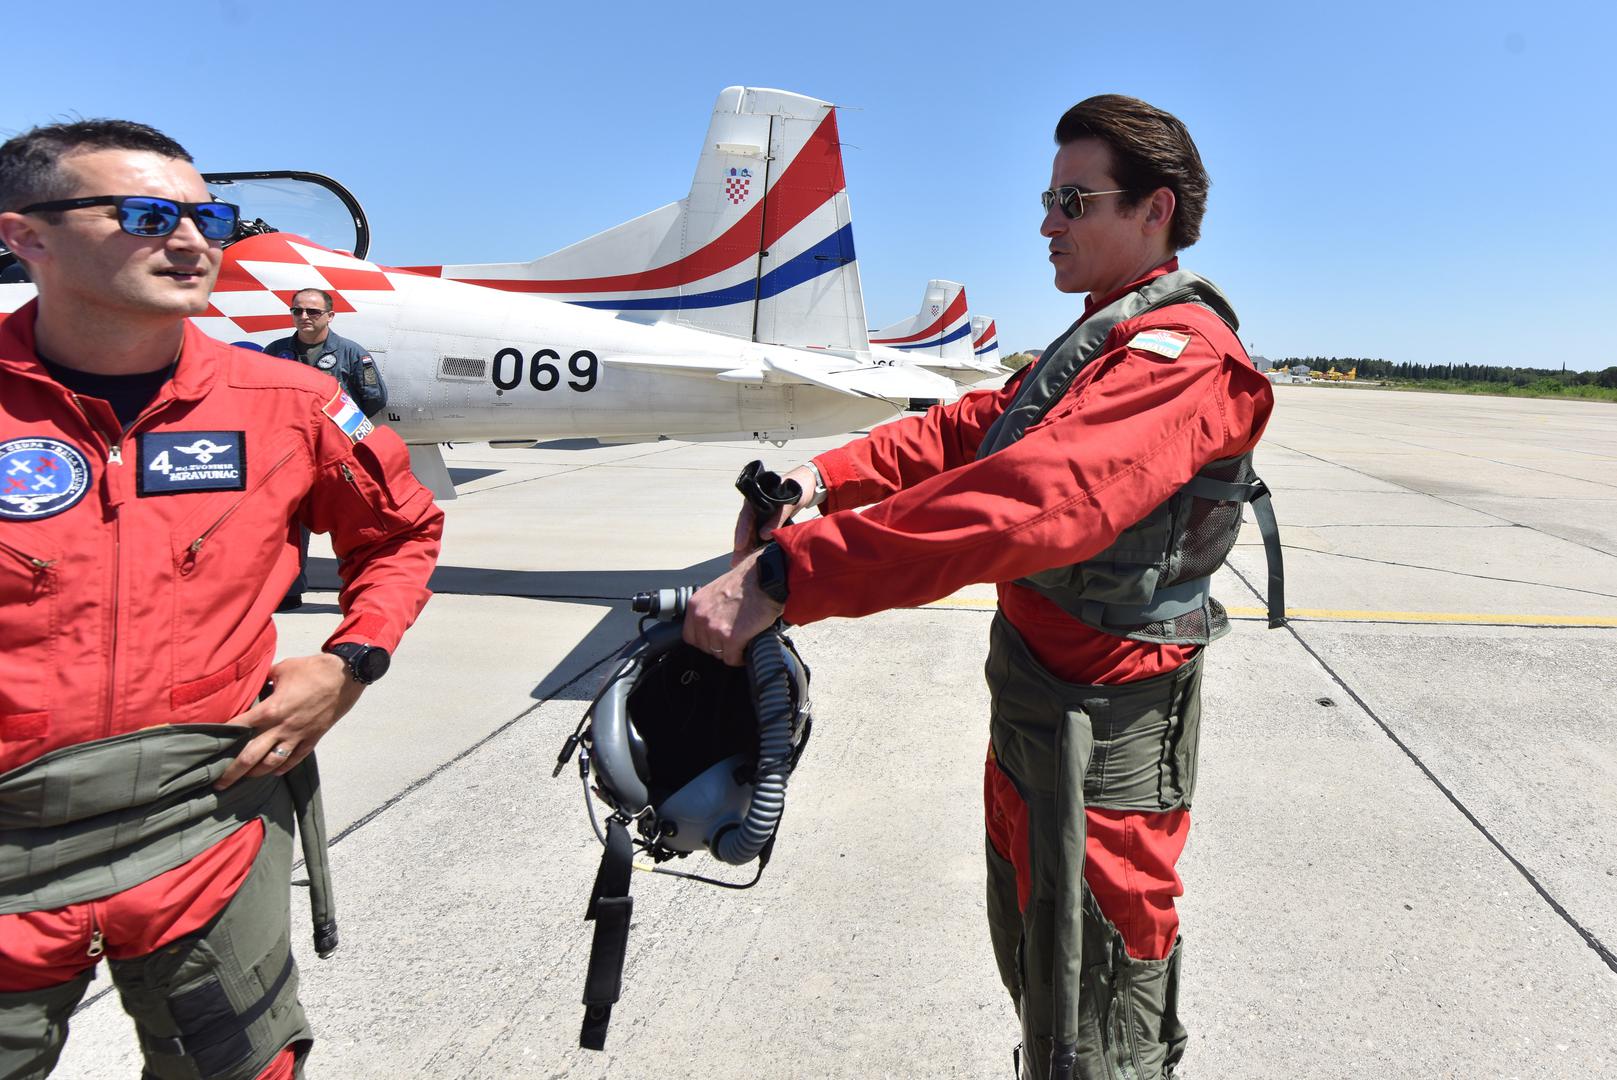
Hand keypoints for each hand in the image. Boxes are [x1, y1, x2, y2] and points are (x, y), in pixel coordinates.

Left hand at [216, 653, 364, 788]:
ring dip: (256, 773)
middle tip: (219, 783)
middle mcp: (281, 727)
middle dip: (233, 772)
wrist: (344, 677)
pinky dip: (282, 767)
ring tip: (245, 779)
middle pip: (251, 755)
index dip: (222, 736)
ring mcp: (298, 736)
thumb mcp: (282, 668)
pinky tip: (273, 771)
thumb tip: (252, 683)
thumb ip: (263, 680)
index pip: (239, 727)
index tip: (209, 745)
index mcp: (271, 709)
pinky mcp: (312, 739)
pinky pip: (295, 759)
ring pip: (272, 763)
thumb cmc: (312, 670)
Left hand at [683, 547, 785, 665]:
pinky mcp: (732, 637)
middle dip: (720, 646)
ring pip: (719, 654)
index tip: (717, 640)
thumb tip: (712, 626)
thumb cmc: (747, 581)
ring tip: (743, 642)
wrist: (765, 577)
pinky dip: (741, 658)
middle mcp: (702, 617)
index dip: (706, 641)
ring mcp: (715, 628)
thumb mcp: (716, 591)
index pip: (690, 637)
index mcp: (696, 605)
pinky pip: (732, 659)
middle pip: (705, 647)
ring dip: (732, 651)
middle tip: (734, 640)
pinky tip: (747, 649)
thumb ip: (709, 609)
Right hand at [730, 464, 818, 566]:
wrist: (806, 484)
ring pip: (751, 532)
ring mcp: (760, 514)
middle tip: (735, 563)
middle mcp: (755, 506)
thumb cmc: (796, 489)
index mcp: (756, 498)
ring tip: (740, 564)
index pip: (745, 516)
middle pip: (745, 528)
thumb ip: (777, 518)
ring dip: (746, 547)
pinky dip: (756, 544)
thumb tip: (763, 536)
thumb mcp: (788, 503)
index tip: (739, 546)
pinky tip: (753, 556)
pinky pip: (759, 533)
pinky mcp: (767, 520)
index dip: (742, 532)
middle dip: (740, 546)